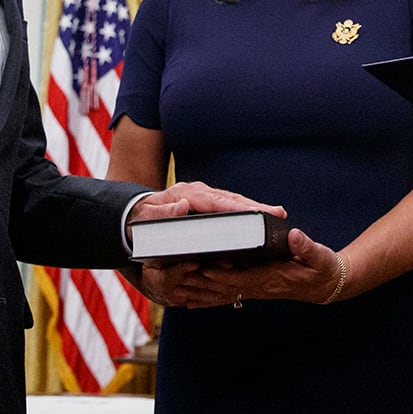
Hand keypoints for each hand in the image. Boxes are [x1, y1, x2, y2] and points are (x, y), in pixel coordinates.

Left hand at [128, 181, 283, 223]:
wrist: (133, 214)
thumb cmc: (141, 221)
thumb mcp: (146, 220)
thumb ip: (162, 215)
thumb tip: (182, 206)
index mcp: (186, 194)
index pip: (216, 202)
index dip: (238, 208)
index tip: (257, 213)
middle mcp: (198, 192)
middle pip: (231, 199)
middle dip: (255, 207)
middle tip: (279, 213)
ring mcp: (204, 196)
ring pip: (233, 202)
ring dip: (255, 209)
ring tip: (277, 215)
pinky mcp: (206, 204)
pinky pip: (229, 208)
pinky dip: (245, 213)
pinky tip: (260, 220)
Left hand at [140, 229, 342, 308]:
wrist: (327, 285)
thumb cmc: (322, 269)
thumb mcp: (320, 257)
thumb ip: (306, 247)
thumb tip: (293, 235)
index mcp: (269, 278)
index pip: (238, 277)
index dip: (218, 273)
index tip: (199, 265)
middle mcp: (256, 287)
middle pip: (220, 288)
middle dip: (197, 283)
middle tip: (172, 276)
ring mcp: (253, 288)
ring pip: (218, 293)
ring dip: (196, 291)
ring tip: (171, 287)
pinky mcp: (252, 286)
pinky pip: (224, 294)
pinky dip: (206, 297)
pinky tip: (189, 298)